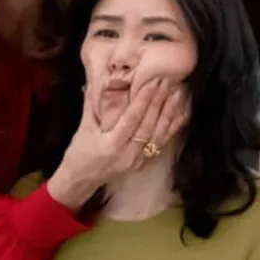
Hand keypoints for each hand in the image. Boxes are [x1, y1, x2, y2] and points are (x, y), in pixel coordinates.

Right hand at [48, 79, 186, 209]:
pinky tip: (180, 114)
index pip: (132, 119)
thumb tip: (94, 79)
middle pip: (148, 126)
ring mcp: (138, 161)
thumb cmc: (79, 153)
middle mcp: (128, 155)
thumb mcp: (83, 128)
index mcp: (111, 145)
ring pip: (159, 135)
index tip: (152, 82)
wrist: (81, 180)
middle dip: (159, 102)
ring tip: (178, 94)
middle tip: (168, 82)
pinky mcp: (143, 163)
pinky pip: (161, 144)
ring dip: (169, 113)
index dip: (143, 100)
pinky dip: (172, 128)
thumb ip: (91, 104)